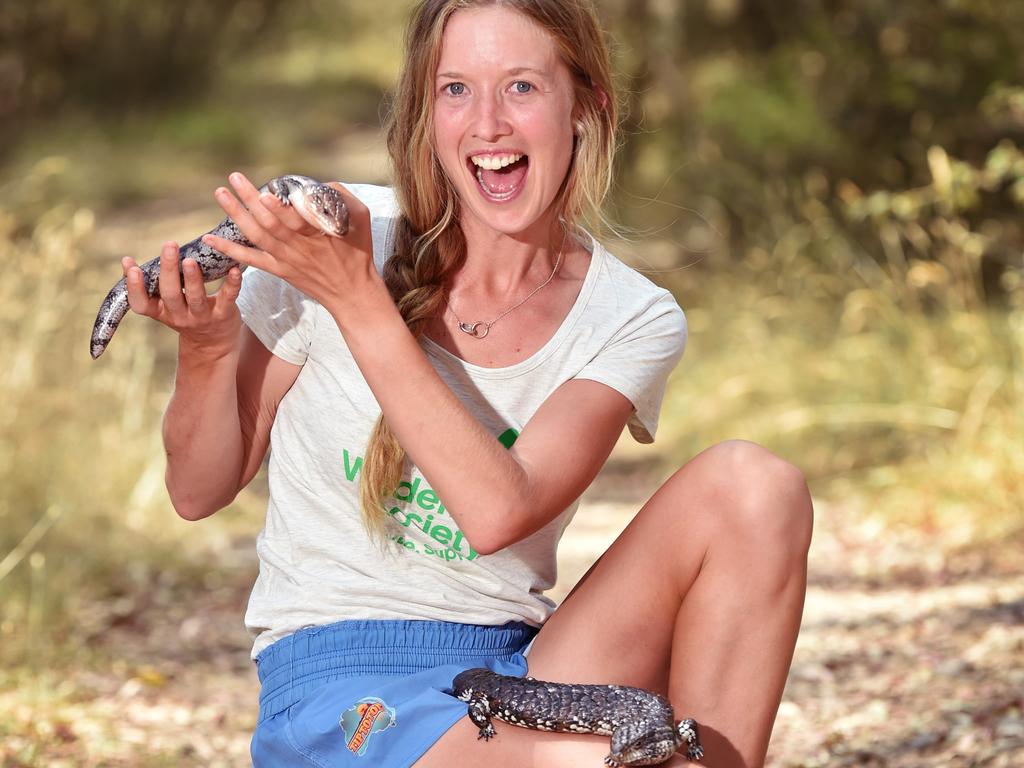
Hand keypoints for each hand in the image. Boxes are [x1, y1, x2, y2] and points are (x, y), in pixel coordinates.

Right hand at [123, 242, 241, 356]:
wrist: (213, 344)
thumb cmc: (184, 314)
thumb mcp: (163, 304)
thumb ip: (148, 285)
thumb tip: (125, 261)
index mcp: (161, 311)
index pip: (142, 304)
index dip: (135, 288)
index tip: (133, 267)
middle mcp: (179, 315)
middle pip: (171, 295)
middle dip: (168, 270)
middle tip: (169, 246)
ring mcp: (202, 316)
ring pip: (196, 298)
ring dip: (193, 278)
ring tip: (190, 259)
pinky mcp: (224, 315)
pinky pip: (228, 298)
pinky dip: (232, 284)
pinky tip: (234, 269)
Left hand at [199, 172, 376, 311]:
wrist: (353, 293)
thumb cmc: (358, 253)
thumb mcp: (361, 219)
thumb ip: (341, 196)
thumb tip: (316, 182)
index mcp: (319, 234)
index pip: (296, 220)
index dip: (278, 209)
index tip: (263, 194)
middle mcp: (299, 247)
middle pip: (269, 223)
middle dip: (249, 200)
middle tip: (233, 178)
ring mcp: (287, 260)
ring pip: (257, 236)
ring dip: (236, 215)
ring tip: (220, 194)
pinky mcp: (280, 271)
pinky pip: (251, 260)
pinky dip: (230, 250)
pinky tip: (210, 238)